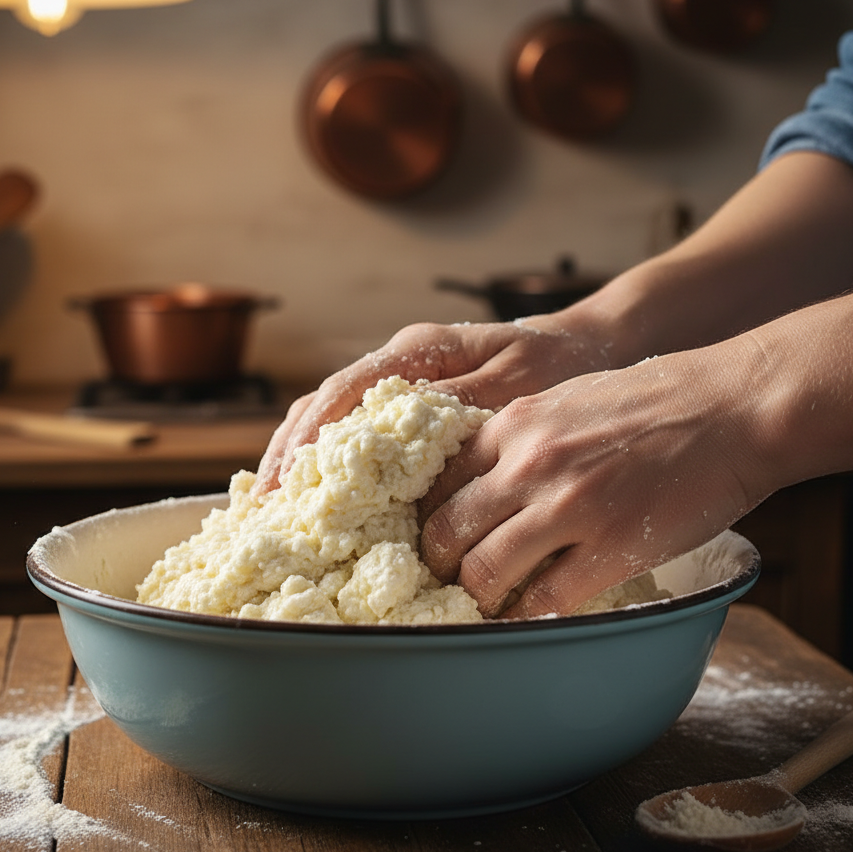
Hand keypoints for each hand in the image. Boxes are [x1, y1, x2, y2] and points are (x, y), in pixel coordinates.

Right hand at [254, 317, 610, 493]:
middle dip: (290, 453)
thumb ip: (459, 405)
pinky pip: (361, 429)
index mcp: (420, 348)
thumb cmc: (559, 362)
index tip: (285, 482)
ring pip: (335, 415)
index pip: (344, 392)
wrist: (589, 344)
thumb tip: (401, 438)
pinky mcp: (416, 403)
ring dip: (304, 457)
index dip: (309, 439)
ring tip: (276, 505)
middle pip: (325, 403)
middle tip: (263, 507)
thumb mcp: (518, 384)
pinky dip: (334, 458)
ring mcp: (406, 379)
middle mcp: (403, 360)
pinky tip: (321, 492)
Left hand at [417, 340, 767, 617]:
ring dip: (478, 597)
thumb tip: (484, 482)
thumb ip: (519, 438)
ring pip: (484, 573)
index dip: (429, 518)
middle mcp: (527, 464)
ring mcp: (568, 507)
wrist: (730, 406)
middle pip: (447, 532)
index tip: (437, 537)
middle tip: (448, 580)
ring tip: (487, 605)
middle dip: (439, 566)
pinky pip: (544, 600)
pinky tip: (530, 618)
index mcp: (512, 425)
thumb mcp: (564, 400)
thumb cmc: (652, 401)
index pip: (437, 483)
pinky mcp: (611, 548)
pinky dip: (527, 617)